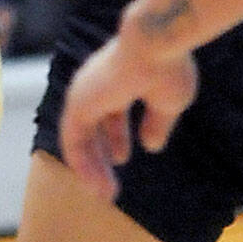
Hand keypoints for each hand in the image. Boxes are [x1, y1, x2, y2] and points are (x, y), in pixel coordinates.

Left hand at [59, 33, 197, 202]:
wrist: (156, 46)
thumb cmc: (168, 67)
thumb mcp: (169, 102)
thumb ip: (157, 124)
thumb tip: (152, 147)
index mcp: (118, 79)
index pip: (109, 112)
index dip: (115, 136)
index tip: (123, 158)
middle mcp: (96, 85)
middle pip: (91, 127)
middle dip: (101, 156)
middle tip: (110, 185)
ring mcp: (84, 94)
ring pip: (80, 138)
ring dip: (92, 168)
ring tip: (106, 195)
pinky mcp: (77, 105)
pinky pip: (73, 142)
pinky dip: (83, 165)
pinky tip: (97, 186)